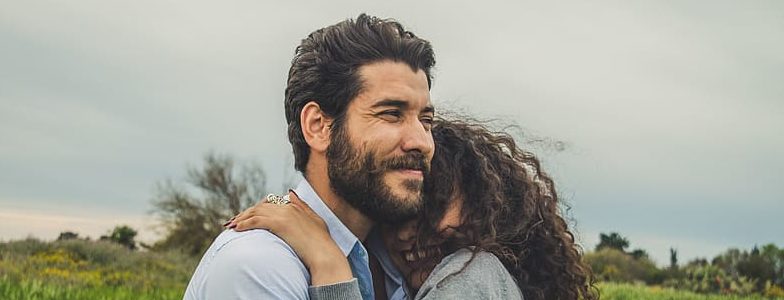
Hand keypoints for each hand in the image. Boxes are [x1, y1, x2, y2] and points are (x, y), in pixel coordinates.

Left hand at [228, 191, 353, 285]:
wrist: (324, 253)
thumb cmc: (321, 242)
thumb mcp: (314, 219)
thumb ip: (302, 205)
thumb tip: (291, 192)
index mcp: (295, 207)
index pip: (269, 203)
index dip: (256, 210)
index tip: (246, 216)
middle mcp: (288, 207)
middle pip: (260, 207)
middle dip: (245, 213)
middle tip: (233, 221)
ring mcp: (284, 214)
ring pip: (256, 212)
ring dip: (241, 218)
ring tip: (230, 226)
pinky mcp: (280, 224)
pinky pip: (257, 221)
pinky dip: (245, 224)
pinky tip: (237, 229)